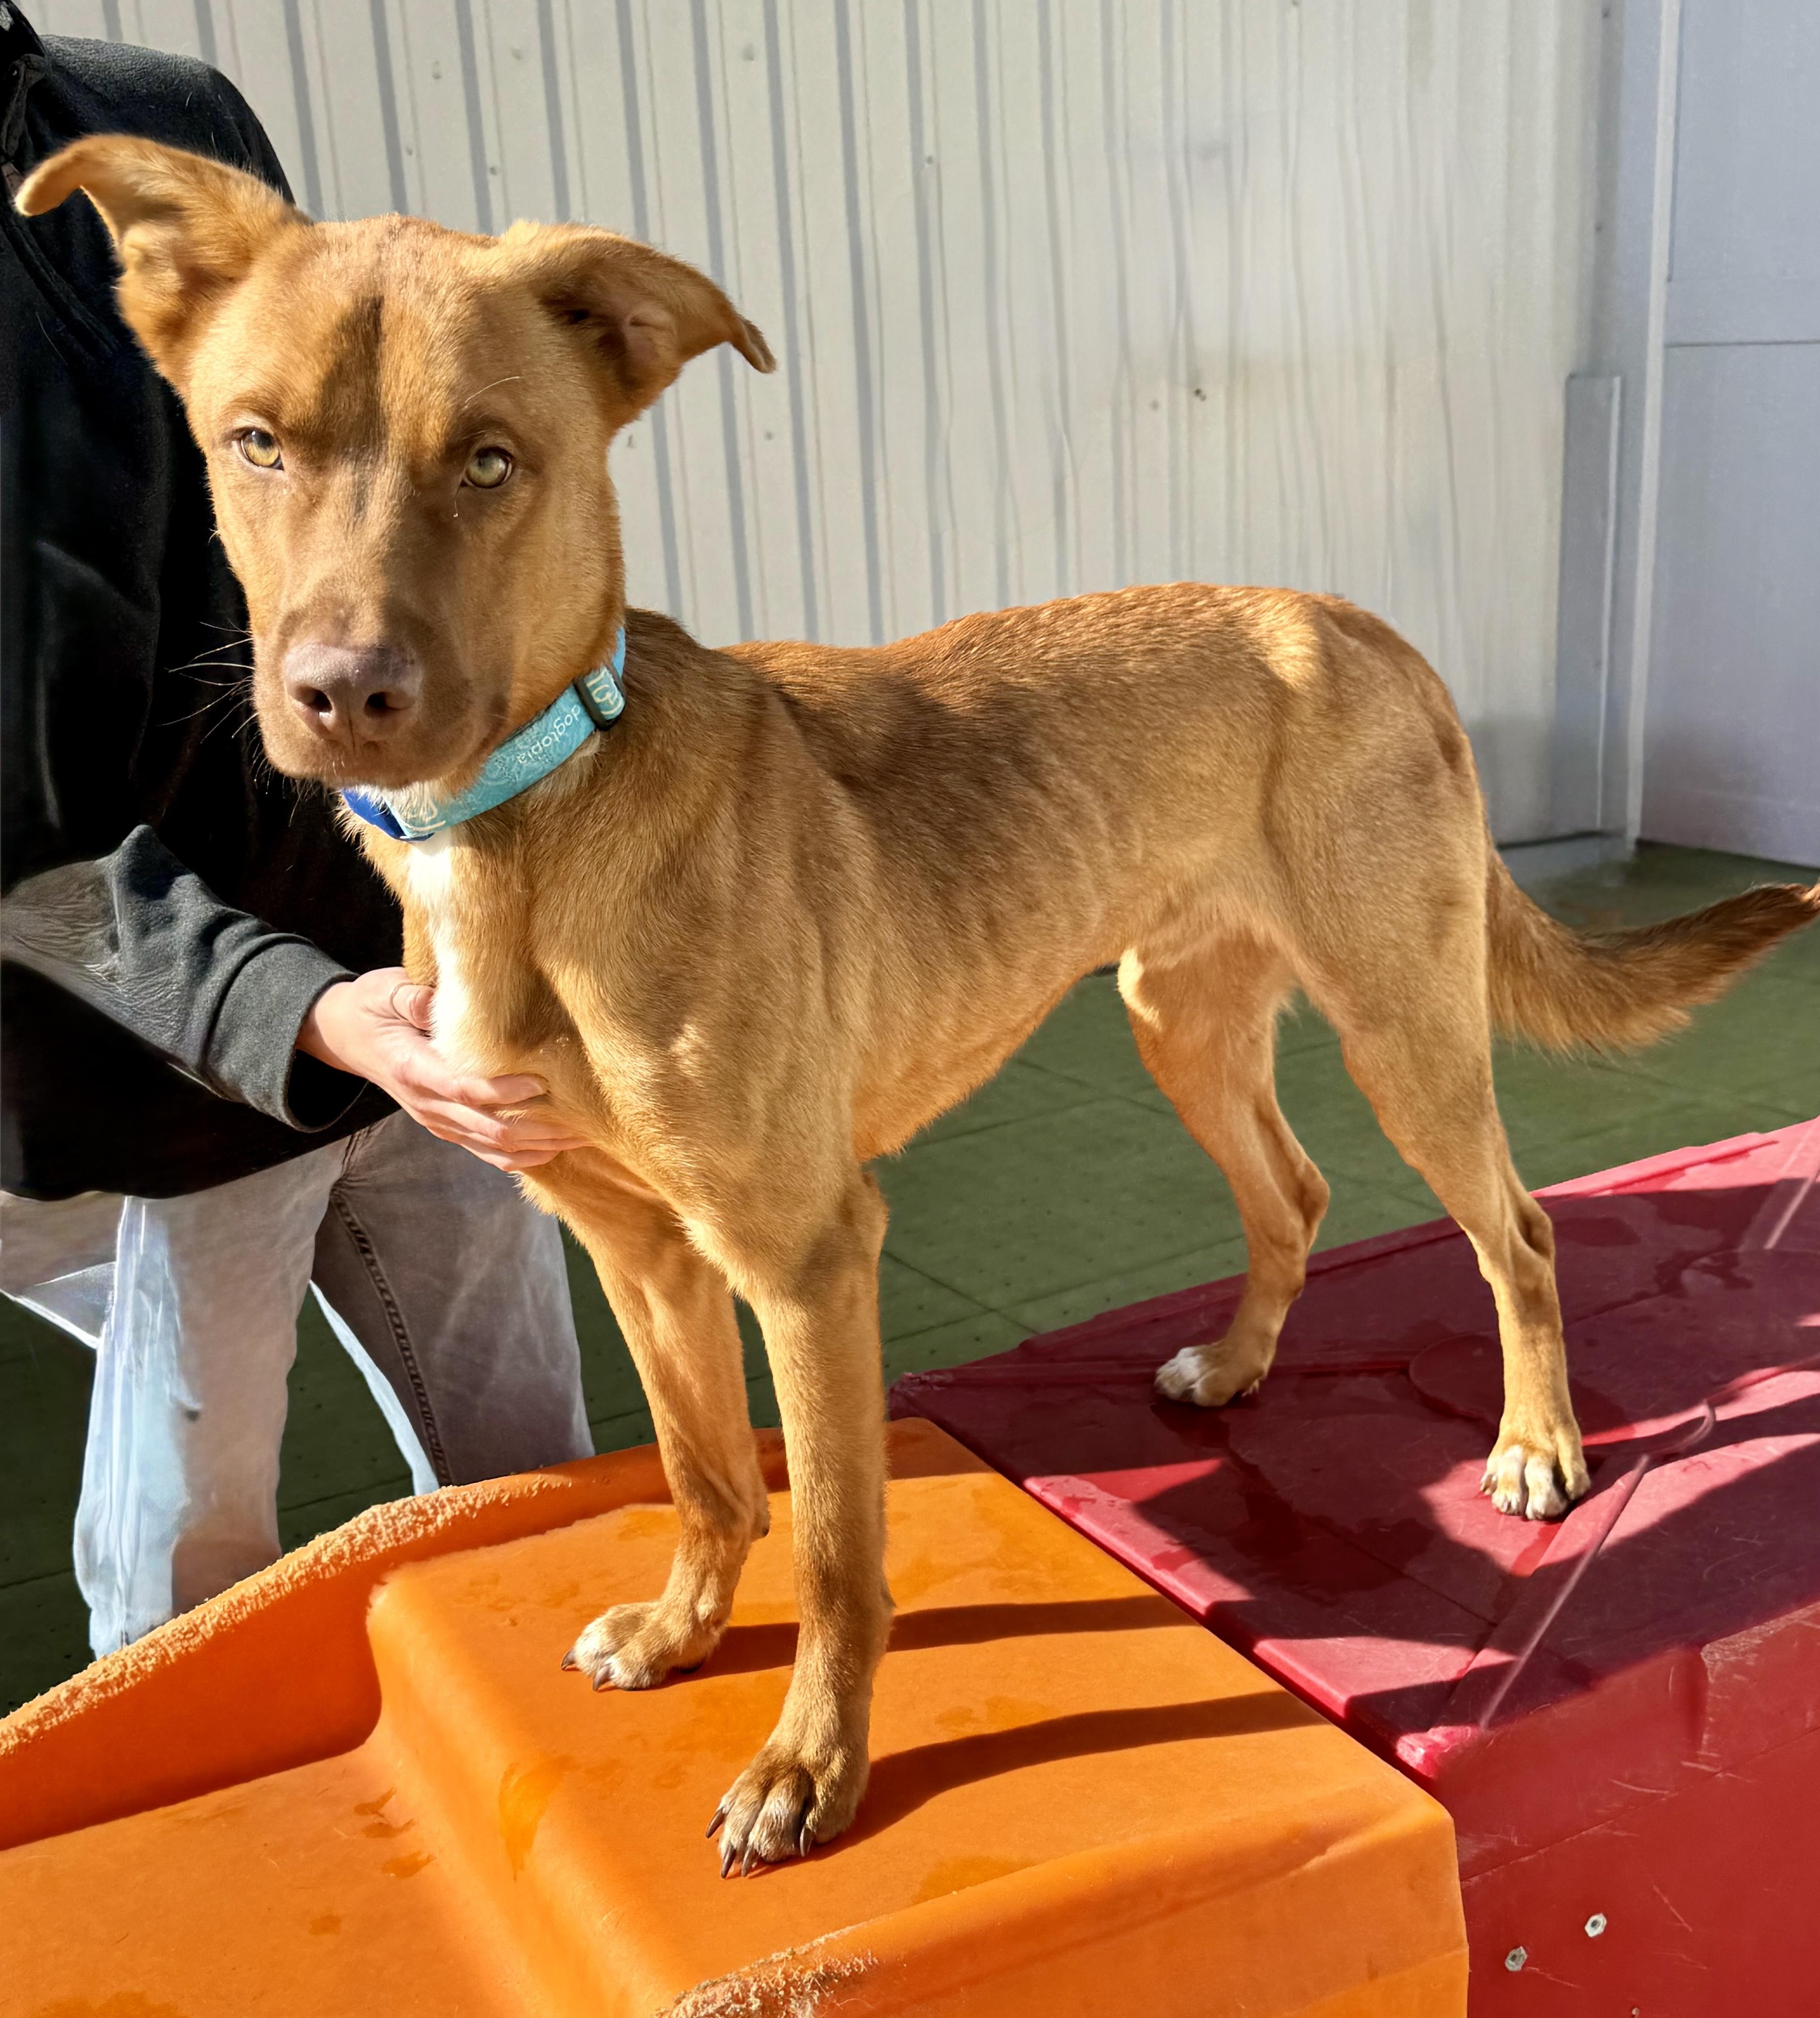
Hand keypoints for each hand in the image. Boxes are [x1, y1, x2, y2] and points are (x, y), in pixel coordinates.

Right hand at [298, 968, 589, 1171]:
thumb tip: (433, 1000)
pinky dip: (522, 1156)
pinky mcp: (447, 1127)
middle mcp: (426, 1104)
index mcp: (412, 1069)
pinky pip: (486, 1153)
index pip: (462, 1089)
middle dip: (538, 1128)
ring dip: (539, 1147)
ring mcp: (437, 1121)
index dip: (502, 1092)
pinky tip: (554, 1150)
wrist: (347, 1036)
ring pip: (493, 1147)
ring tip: (582, 1137)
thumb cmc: (373, 1007)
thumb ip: (409, 996)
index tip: (541, 1083)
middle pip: (487, 1128)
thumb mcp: (383, 991)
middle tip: (582, 1118)